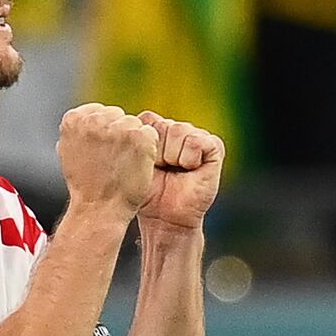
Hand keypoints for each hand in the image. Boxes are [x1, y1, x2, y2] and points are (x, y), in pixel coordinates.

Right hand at [58, 103, 158, 220]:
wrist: (98, 209)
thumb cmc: (85, 185)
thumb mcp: (68, 151)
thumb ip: (79, 130)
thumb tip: (87, 118)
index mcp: (73, 119)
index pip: (99, 111)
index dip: (104, 132)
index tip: (101, 151)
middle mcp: (94, 119)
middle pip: (117, 115)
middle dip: (118, 133)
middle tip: (112, 159)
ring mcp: (117, 127)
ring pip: (134, 124)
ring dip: (133, 141)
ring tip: (122, 163)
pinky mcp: (138, 136)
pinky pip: (150, 134)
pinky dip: (148, 148)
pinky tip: (136, 164)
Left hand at [137, 111, 224, 230]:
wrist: (165, 216)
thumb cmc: (146, 191)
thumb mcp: (131, 162)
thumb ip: (129, 139)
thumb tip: (121, 121)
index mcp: (155, 128)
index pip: (146, 120)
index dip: (143, 145)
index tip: (144, 164)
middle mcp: (176, 128)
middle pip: (162, 125)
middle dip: (156, 153)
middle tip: (161, 169)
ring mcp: (196, 135)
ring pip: (178, 130)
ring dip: (172, 157)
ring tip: (174, 169)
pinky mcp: (214, 146)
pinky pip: (195, 141)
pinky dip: (189, 159)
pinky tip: (190, 169)